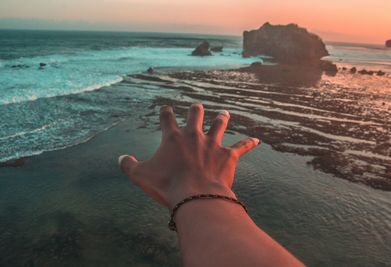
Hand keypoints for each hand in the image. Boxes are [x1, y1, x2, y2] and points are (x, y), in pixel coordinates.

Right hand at [119, 103, 259, 209]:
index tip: (167, 109)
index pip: (168, 118)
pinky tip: (257, 140)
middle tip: (197, 107)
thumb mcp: (140, 176)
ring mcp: (213, 144)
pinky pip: (242, 146)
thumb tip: (120, 158)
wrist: (195, 196)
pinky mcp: (228, 156)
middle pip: (196, 114)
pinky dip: (249, 143)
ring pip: (219, 124)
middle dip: (196, 109)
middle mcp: (194, 135)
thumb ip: (128, 165)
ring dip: (222, 118)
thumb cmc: (167, 186)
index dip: (166, 112)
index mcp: (173, 137)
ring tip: (224, 113)